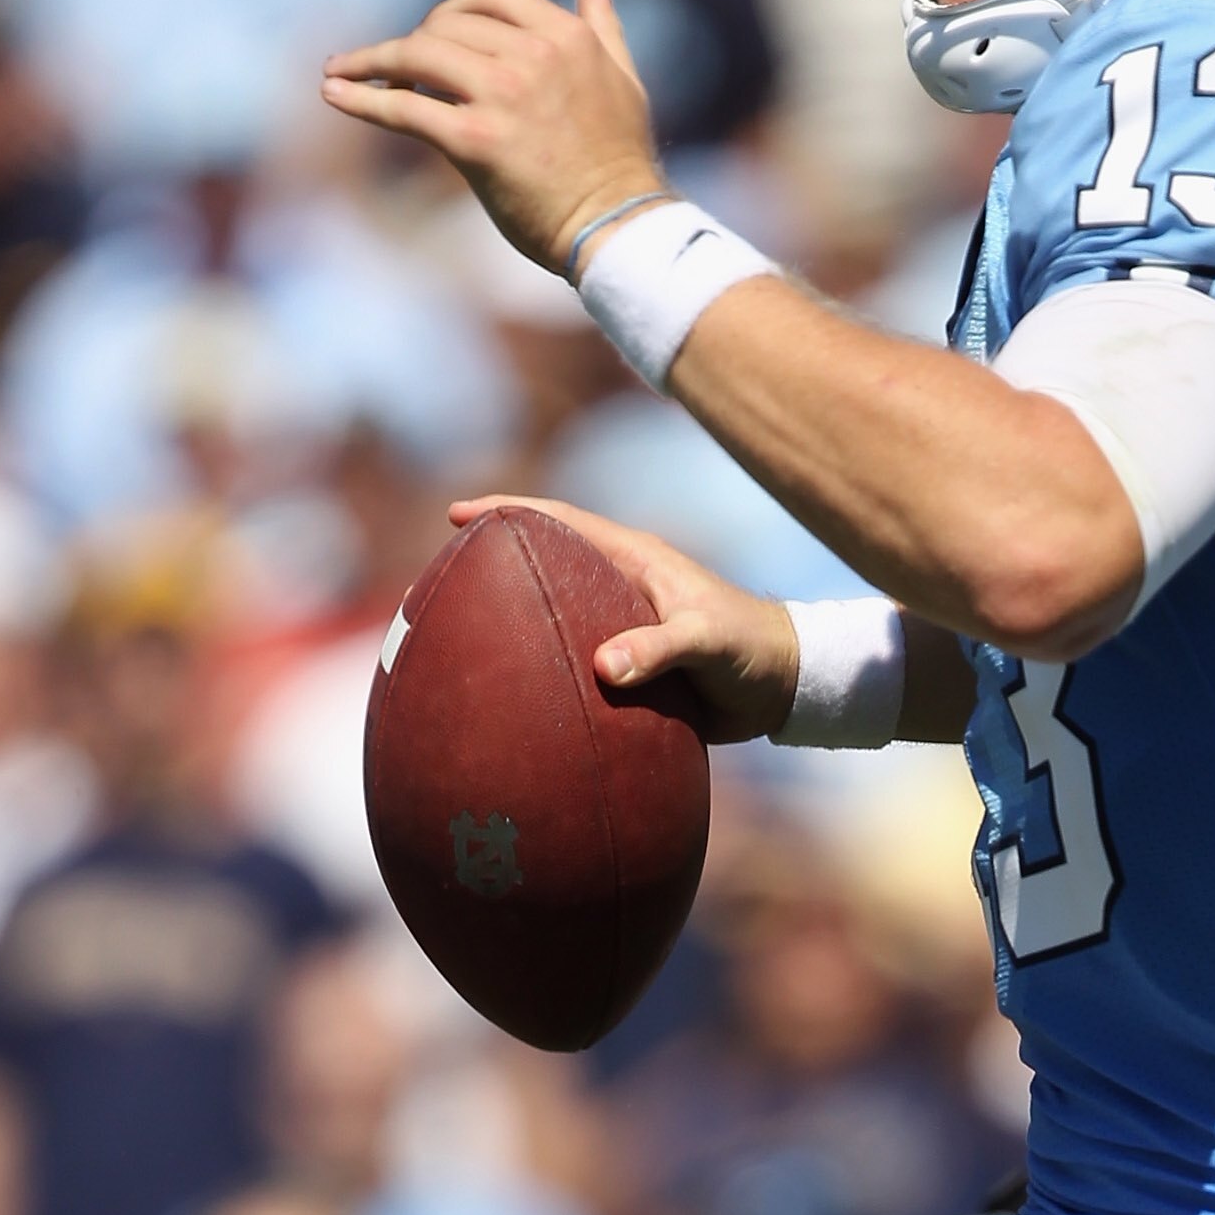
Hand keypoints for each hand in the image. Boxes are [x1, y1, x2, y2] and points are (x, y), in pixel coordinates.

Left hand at [322, 0, 665, 276]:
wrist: (620, 231)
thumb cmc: (620, 164)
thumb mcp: (623, 80)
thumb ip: (603, 26)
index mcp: (566, 36)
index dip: (453, 13)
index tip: (435, 34)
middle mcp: (533, 57)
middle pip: (447, 25)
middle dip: (415, 44)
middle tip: (396, 71)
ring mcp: (502, 97)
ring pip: (418, 56)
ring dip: (375, 63)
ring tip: (346, 74)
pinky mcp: (475, 142)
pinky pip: (404, 109)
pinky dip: (361, 98)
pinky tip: (333, 93)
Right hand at [447, 495, 797, 740]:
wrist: (782, 688)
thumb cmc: (750, 650)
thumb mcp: (709, 642)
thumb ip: (662, 649)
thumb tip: (605, 667)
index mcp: (633, 561)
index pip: (559, 523)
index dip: (508, 514)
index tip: (458, 516)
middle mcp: (617, 588)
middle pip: (541, 567)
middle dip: (488, 569)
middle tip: (432, 585)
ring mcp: (618, 627)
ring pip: (549, 618)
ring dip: (507, 627)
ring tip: (452, 643)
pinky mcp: (626, 668)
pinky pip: (569, 665)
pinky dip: (537, 674)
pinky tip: (507, 701)